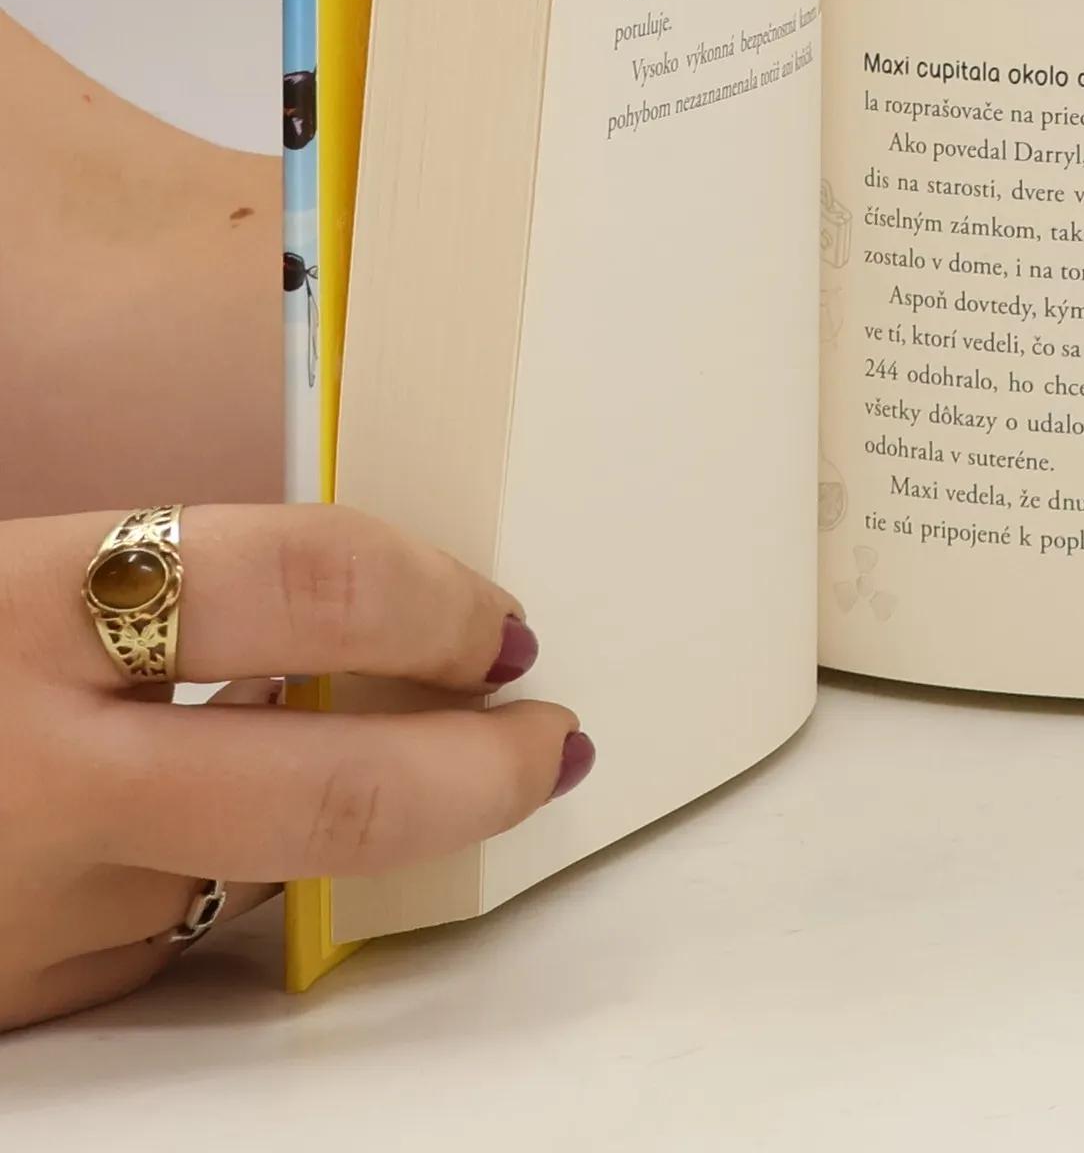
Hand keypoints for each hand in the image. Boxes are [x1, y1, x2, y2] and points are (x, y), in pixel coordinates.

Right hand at [0, 501, 591, 1032]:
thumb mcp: (14, 568)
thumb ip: (171, 578)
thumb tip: (362, 593)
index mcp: (35, 610)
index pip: (309, 586)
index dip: (440, 603)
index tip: (502, 623)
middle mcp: (45, 776)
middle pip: (340, 790)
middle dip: (482, 771)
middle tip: (550, 740)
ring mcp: (37, 909)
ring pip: (275, 875)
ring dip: (373, 827)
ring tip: (435, 771)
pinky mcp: (26, 995)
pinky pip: (181, 933)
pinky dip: (236, 872)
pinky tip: (231, 823)